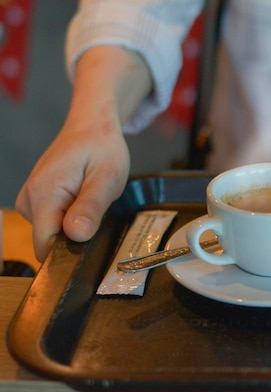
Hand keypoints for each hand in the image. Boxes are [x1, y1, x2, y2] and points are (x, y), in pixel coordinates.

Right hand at [16, 121, 129, 261]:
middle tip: (96, 209)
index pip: (44, 244)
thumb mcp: (107, 178)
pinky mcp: (35, 201)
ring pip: (52, 233)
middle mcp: (29, 199)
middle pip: (49, 241)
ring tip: (90, 199)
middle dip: (76, 235)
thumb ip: (91, 207)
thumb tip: (76, 235)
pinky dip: (70, 218)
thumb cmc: (102, 148)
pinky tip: (81, 199)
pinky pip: (52, 223)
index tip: (91, 241)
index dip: (69, 251)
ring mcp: (29, 200)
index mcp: (44, 194)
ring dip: (75, 224)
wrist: (91, 127)